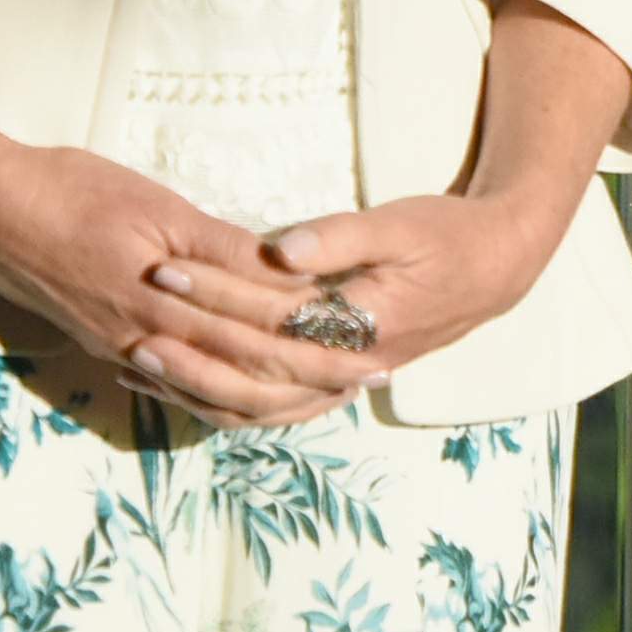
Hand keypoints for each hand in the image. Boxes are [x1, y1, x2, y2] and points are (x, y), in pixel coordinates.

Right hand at [0, 140, 369, 427]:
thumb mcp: (156, 206)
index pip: (264, 324)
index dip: (321, 335)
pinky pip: (173, 383)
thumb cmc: (69, 191)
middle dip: (315, 373)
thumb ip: (220, 247)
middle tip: (370, 378)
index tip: (372, 342)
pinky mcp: (105, 343)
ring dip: (272, 389)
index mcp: (171, 298)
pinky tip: (239, 393)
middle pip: (249, 364)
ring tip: (322, 392)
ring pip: (214, 383)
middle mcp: (151, 336)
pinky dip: (216, 391)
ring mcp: (125, 345)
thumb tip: (285, 272)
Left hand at [139, 183, 577, 389]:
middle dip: (189, 337)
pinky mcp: (334, 380)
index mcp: (362, 323)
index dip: (215, 291)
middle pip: (253, 363)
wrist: (495, 270)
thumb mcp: (400, 225)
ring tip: (138, 357)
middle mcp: (348, 364)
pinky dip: (223, 400)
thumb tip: (278, 251)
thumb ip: (339, 238)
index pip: (271, 315)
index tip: (166, 266)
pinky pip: (271, 406)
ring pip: (257, 401)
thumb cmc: (447, 237)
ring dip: (195, 380)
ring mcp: (341, 380)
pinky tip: (181, 386)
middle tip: (136, 310)